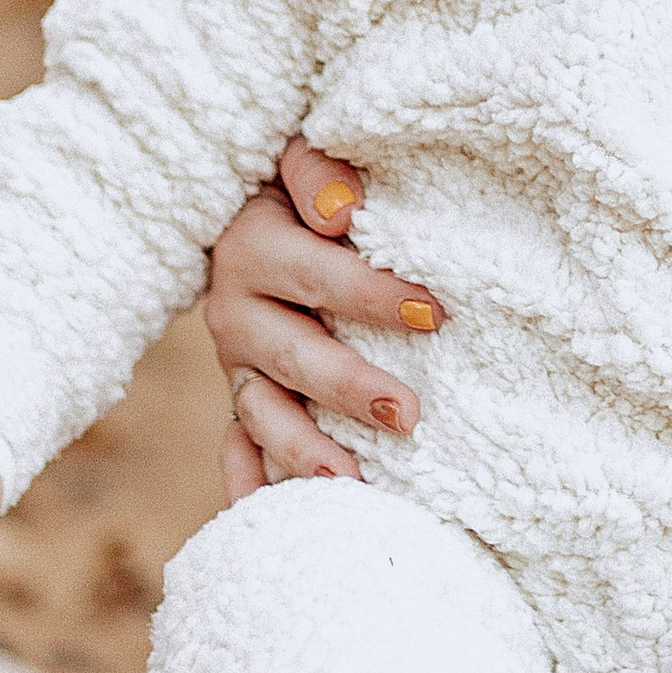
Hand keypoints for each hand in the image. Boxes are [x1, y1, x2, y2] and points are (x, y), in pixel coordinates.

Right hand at [204, 134, 448, 502]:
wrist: (241, 207)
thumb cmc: (298, 183)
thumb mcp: (299, 157)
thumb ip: (318, 172)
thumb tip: (343, 209)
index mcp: (252, 248)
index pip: (318, 276)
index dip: (374, 296)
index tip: (437, 314)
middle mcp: (235, 312)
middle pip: (294, 357)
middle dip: (349, 389)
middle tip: (409, 416)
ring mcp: (236, 363)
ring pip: (263, 414)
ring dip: (303, 451)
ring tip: (352, 484)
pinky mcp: (241, 394)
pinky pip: (239, 446)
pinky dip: (252, 481)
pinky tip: (272, 515)